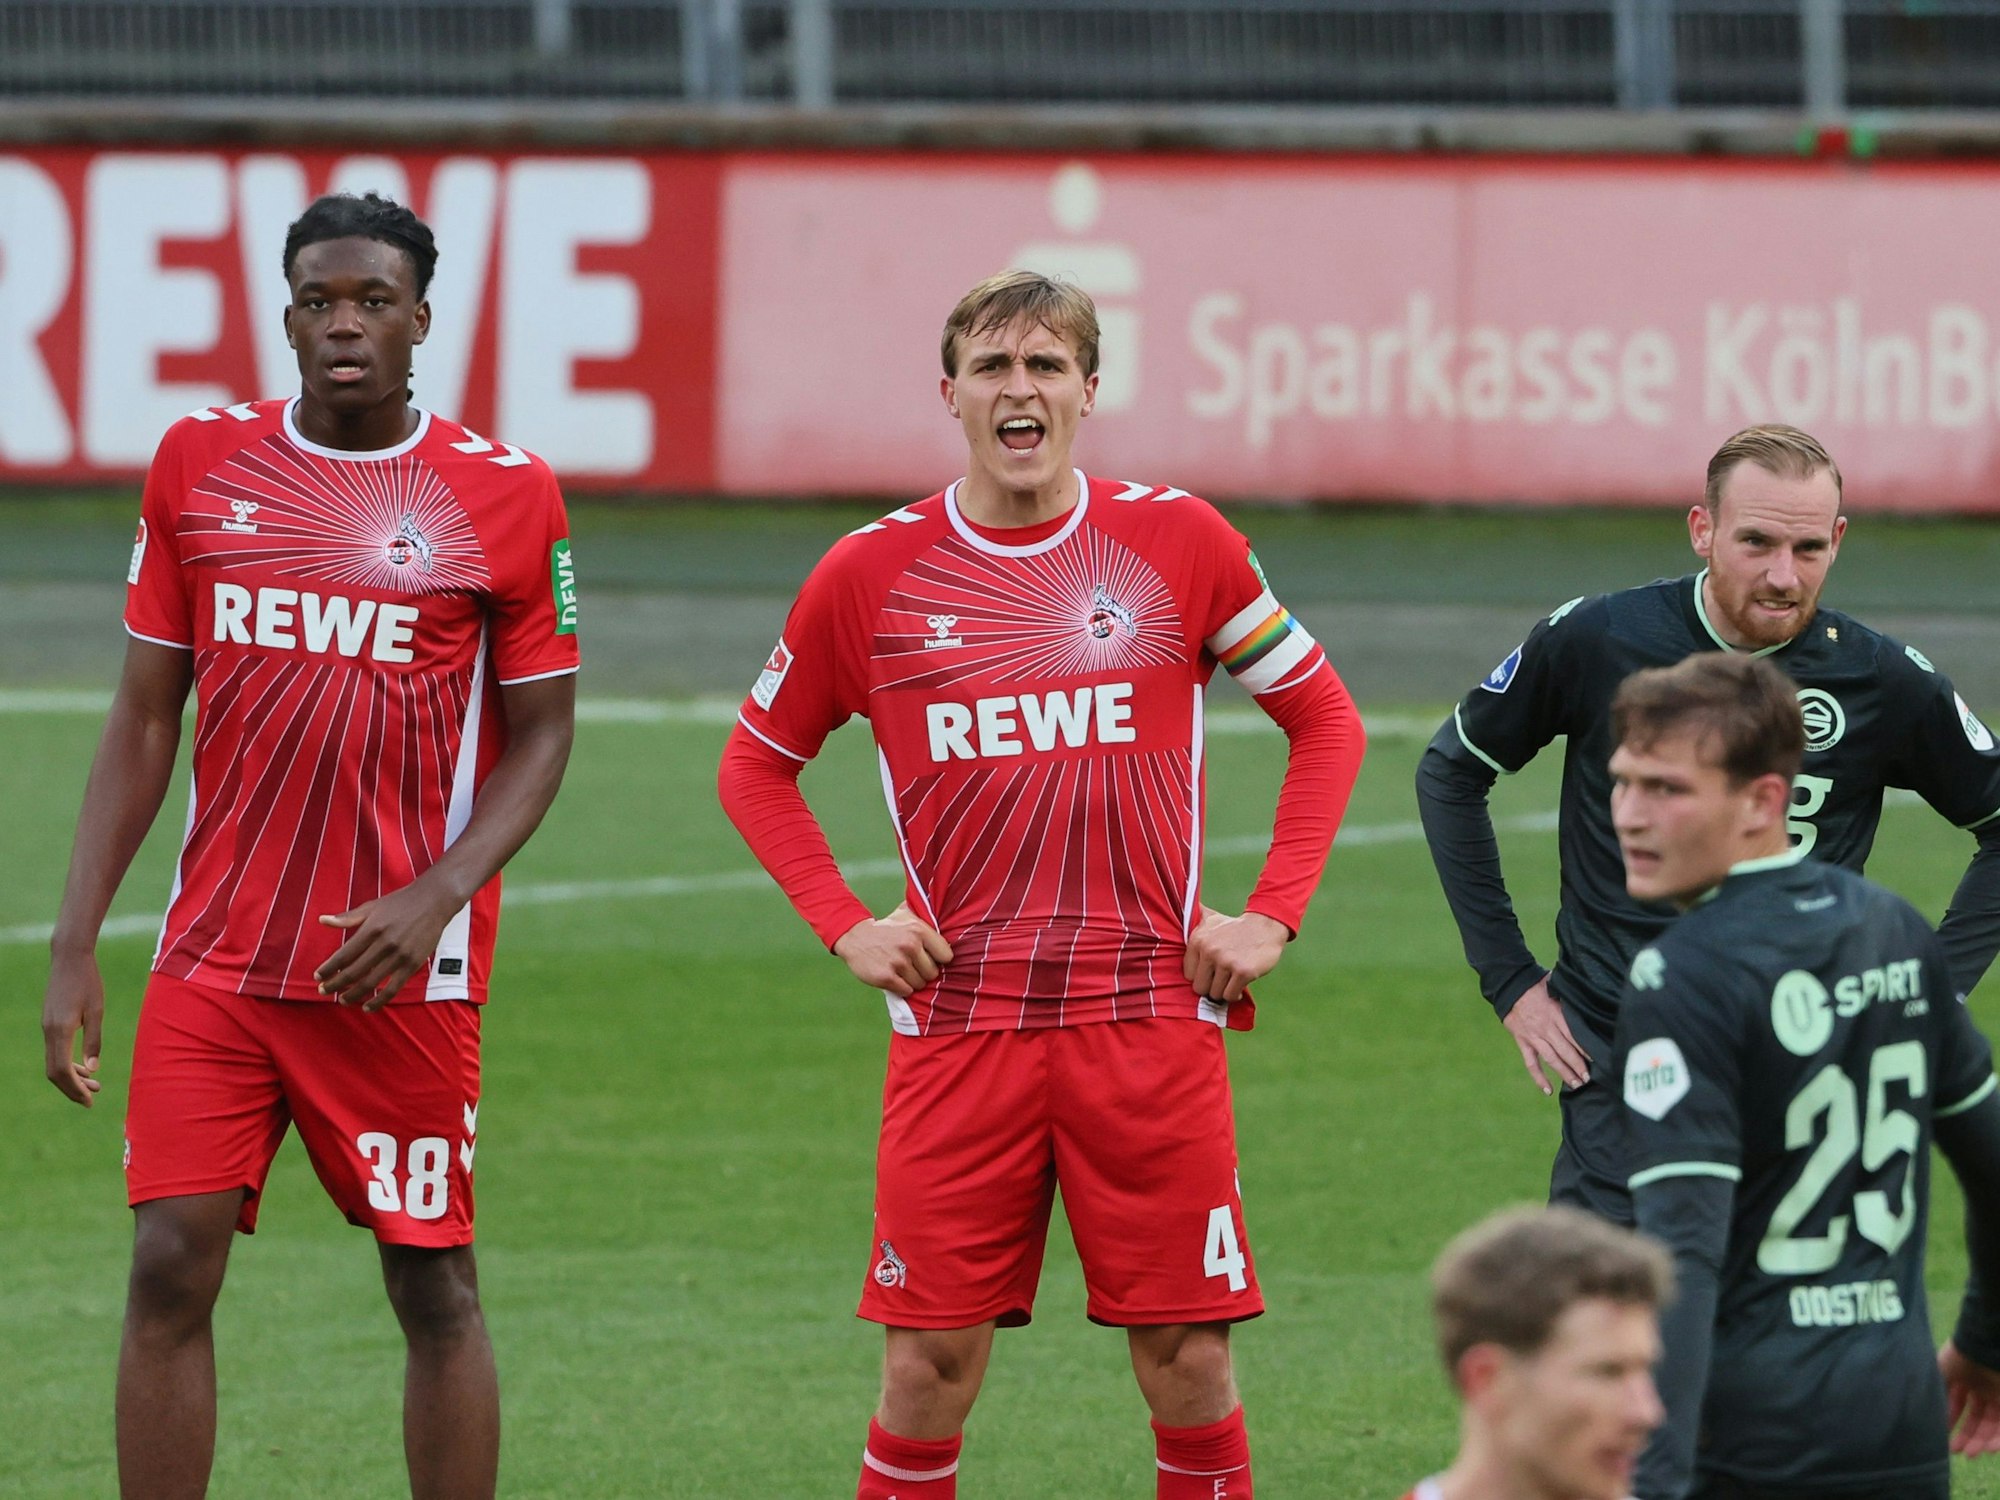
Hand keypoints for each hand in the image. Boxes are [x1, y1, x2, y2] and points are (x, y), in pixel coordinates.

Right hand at [42, 949, 105, 1106]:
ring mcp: (47, 1027)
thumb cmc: (88, 982)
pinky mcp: (49, 1023)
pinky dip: (68, 1063)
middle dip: (72, 1088)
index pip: (62, 1070)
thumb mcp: (97, 1011)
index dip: (75, 1089)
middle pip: (55, 1072)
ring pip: (54, 1062)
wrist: (69, 959)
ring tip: (95, 1084)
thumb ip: (93, 1040)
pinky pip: (55, 1051)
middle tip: (93, 1098)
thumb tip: (93, 1069)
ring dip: (72, 1076)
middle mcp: (49, 1032)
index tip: (90, 1100)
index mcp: (60, 1031)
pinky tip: (85, 1066)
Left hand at [315, 880, 460, 1010]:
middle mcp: (384, 944)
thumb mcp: (372, 906)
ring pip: (371, 983)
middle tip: (323, 990)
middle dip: (335, 984)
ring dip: (353, 995)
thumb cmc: (401, 902)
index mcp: (371, 929)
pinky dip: (379, 1001)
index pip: (343, 955)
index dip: (328, 968)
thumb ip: (347, 918)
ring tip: (342, 1000)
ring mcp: (399, 956)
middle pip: (354, 972)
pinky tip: (368, 1007)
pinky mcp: (413, 964)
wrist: (434, 901)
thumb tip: (322, 921)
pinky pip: (393, 988)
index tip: (318, 976)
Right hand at [833, 905, 952, 996]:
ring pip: (919, 984)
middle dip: (924, 972)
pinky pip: (906, 991)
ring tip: (901, 970)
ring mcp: (898, 962)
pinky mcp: (886, 977)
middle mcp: (910, 945)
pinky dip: (902, 988)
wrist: (855, 938)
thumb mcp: (905, 915)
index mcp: (918, 930)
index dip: (939, 959)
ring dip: (912, 981)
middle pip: (933, 973)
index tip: (931, 958)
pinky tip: (894, 977)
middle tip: (912, 965)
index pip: (946, 955)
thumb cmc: (886, 928)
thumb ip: (926, 914)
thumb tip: (948, 909)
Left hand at [1184, 907, 1288, 1003]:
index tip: (1209, 973)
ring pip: (1215, 993)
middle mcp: (1209, 951)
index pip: (1188, 974)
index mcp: (1198, 940)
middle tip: (1221, 981)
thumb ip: (1193, 920)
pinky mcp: (1243, 972)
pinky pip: (1230, 995)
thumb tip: (1175, 903)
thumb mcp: (1210, 919)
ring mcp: (1226, 962)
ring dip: (1224, 991)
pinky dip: (1235, 994)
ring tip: (1231, 981)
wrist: (1265, 926)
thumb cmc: (1235, 928)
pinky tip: (1240, 987)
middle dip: (1210, 987)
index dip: (1199, 976)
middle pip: (1200, 987)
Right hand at [1501, 977, 1590, 1095]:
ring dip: (1564, 1073)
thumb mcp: (1556, 987)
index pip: (1574, 1036)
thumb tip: (1589, 1003)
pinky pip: (1531, 1063)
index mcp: (1556, 1014)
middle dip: (1578, 1066)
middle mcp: (1546, 1028)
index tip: (1597, 1060)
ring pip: (1551, 1059)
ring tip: (1576, 1085)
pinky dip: (1539, 1077)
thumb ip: (1570, 1000)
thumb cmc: (1536, 983)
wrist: (1509, 984)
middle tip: (1589, 1078)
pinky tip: (1548, 1090)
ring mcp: (1533, 1036)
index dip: (1586, 1050)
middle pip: (1565, 1051)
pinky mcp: (1523, 1041)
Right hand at [1943, 1339, 1999, 1455]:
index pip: (1957, 1404)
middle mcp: (1980, 1389)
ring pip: (1991, 1424)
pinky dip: (1998, 1438)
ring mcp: (1996, 1395)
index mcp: (1962, 1379)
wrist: (1982, 1347)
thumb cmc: (1958, 1358)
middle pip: (1975, 1417)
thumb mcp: (1939, 1372)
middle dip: (1966, 1435)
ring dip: (1982, 1440)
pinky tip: (1989, 1447)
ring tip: (1972, 1454)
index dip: (1950, 1420)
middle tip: (1957, 1451)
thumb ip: (1935, 1390)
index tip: (1942, 1436)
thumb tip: (1923, 1411)